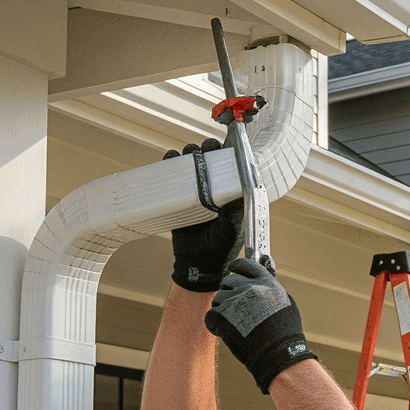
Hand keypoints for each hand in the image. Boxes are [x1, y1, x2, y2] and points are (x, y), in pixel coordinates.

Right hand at [166, 140, 242, 291]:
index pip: (229, 165)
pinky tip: (171, 157)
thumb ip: (234, 213)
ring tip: (188, 153)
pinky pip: (172, 173)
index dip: (226, 152)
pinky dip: (170, 161)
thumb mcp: (231, 229)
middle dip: (206, 148)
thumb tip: (239, 193)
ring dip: (190, 151)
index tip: (222, 146)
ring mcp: (196, 190)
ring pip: (191, 161)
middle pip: (209, 157)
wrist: (197, 263)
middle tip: (204, 149)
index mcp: (230, 192)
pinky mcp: (178, 195)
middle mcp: (214, 187)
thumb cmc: (219, 247)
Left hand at [205, 258, 318, 393]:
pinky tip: (227, 332)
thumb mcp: (285, 303)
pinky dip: (215, 325)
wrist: (278, 353)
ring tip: (236, 324)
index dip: (236, 266)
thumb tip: (259, 284)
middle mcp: (249, 288)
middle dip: (230, 293)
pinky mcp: (222, 317)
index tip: (232, 269)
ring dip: (223, 310)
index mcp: (266, 282)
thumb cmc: (285, 332)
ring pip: (217, 299)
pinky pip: (210, 316)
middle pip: (228, 281)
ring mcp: (234, 301)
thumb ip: (270, 290)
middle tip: (236, 308)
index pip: (245, 265)